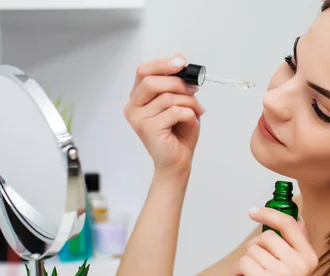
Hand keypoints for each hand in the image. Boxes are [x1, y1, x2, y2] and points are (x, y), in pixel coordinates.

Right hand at [124, 54, 205, 177]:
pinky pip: (174, 112)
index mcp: (138, 98)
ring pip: (167, 97)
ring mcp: (138, 119)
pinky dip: (189, 115)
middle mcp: (133, 107)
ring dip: (188, 102)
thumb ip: (176, 83)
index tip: (182, 62)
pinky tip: (191, 123)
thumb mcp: (179, 102)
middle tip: (194, 90)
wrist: (178, 161)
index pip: (143, 71)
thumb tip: (180, 59)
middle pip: (151, 81)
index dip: (163, 64)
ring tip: (197, 111)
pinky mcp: (147, 129)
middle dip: (178, 83)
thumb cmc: (178, 133)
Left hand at [236, 207, 317, 275]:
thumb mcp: (292, 269)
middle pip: (266, 236)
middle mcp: (300, 265)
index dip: (269, 213)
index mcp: (309, 258)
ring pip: (252, 250)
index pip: (288, 224)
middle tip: (257, 267)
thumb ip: (295, 246)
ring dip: (246, 263)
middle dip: (254, 249)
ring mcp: (284, 273)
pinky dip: (239, 272)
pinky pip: (243, 262)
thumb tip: (298, 220)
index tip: (252, 211)